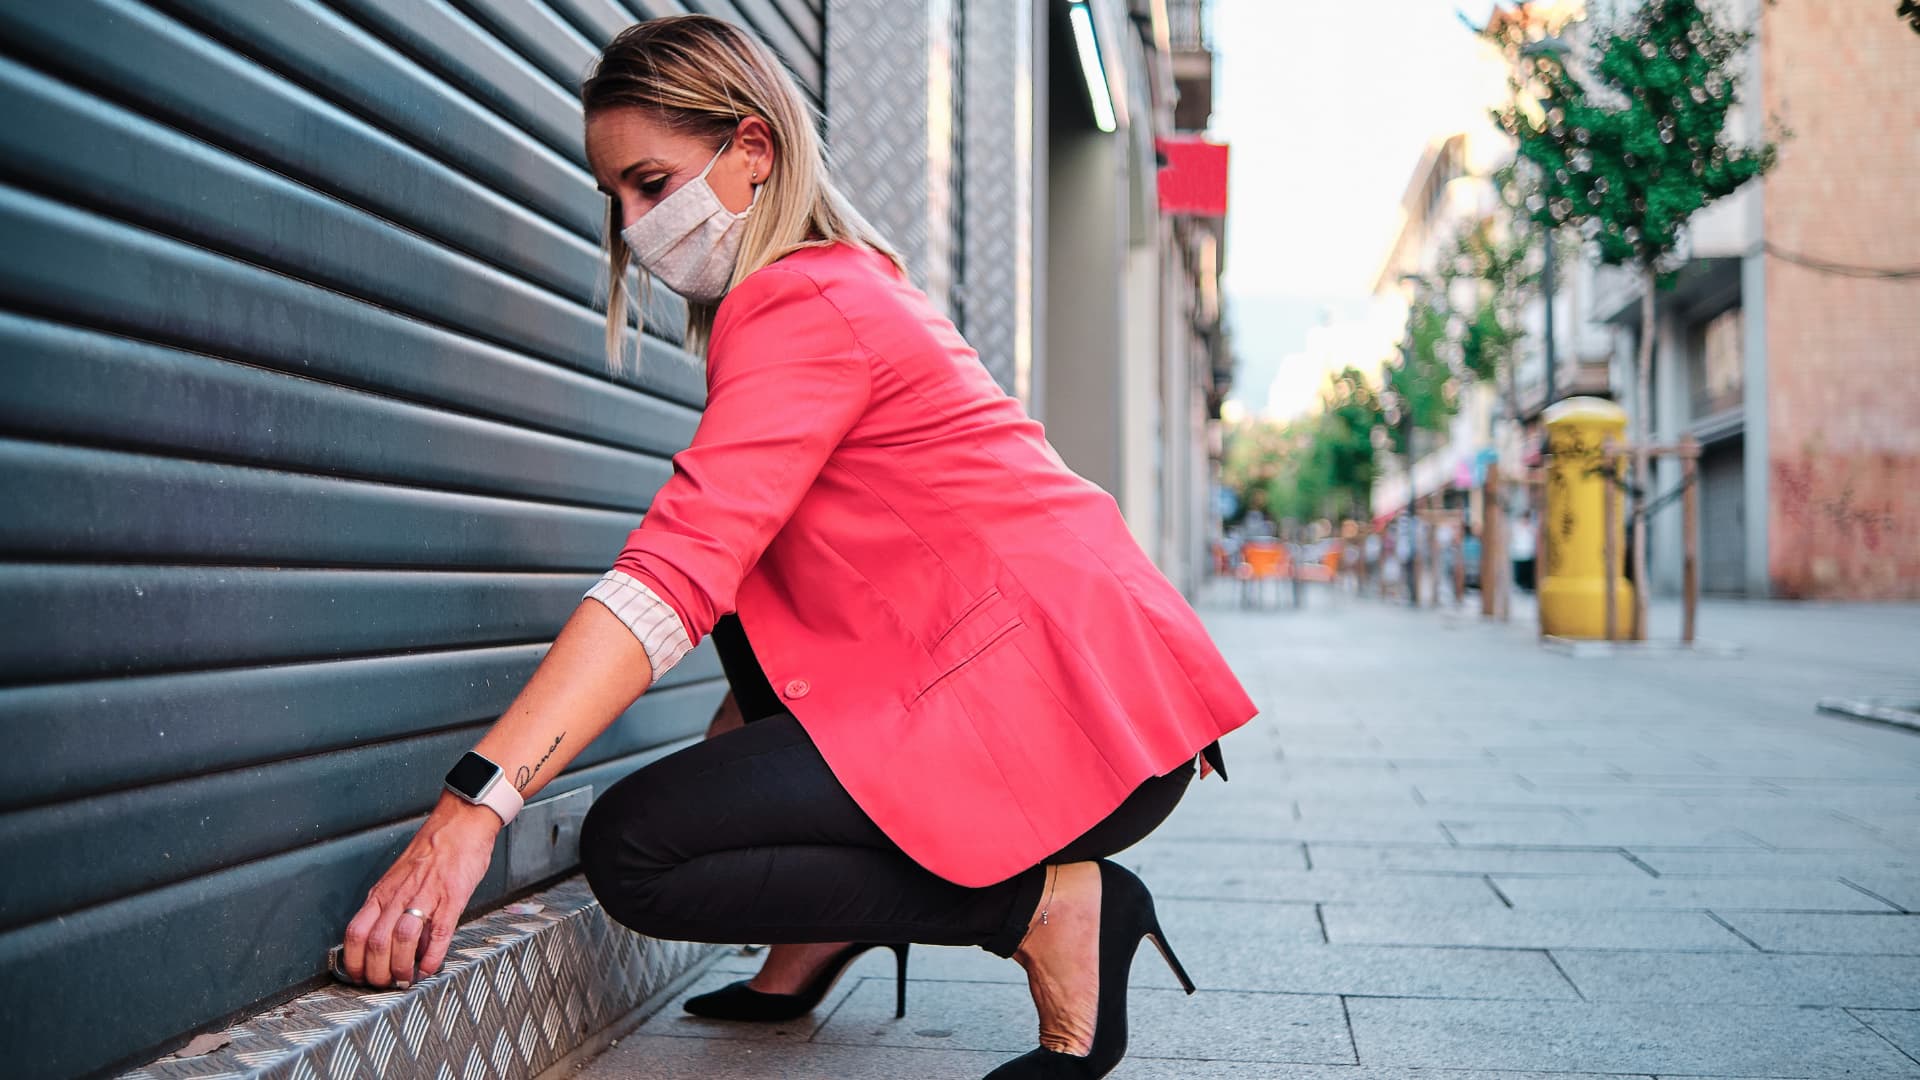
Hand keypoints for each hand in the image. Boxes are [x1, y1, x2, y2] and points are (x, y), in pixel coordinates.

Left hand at [339, 793, 499, 988]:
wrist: (460, 823)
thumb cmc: (432, 850)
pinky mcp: (452, 896)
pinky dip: (432, 956)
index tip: (361, 978)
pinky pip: (439, 932)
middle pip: (376, 942)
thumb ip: (391, 907)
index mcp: (383, 893)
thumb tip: (388, 943)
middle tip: (385, 985)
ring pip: (401, 939)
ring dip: (401, 967)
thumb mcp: (399, 878)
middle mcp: (399, 895)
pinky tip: (430, 967)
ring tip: (406, 980)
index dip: (354, 962)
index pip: (356, 933)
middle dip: (378, 972)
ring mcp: (426, 896)